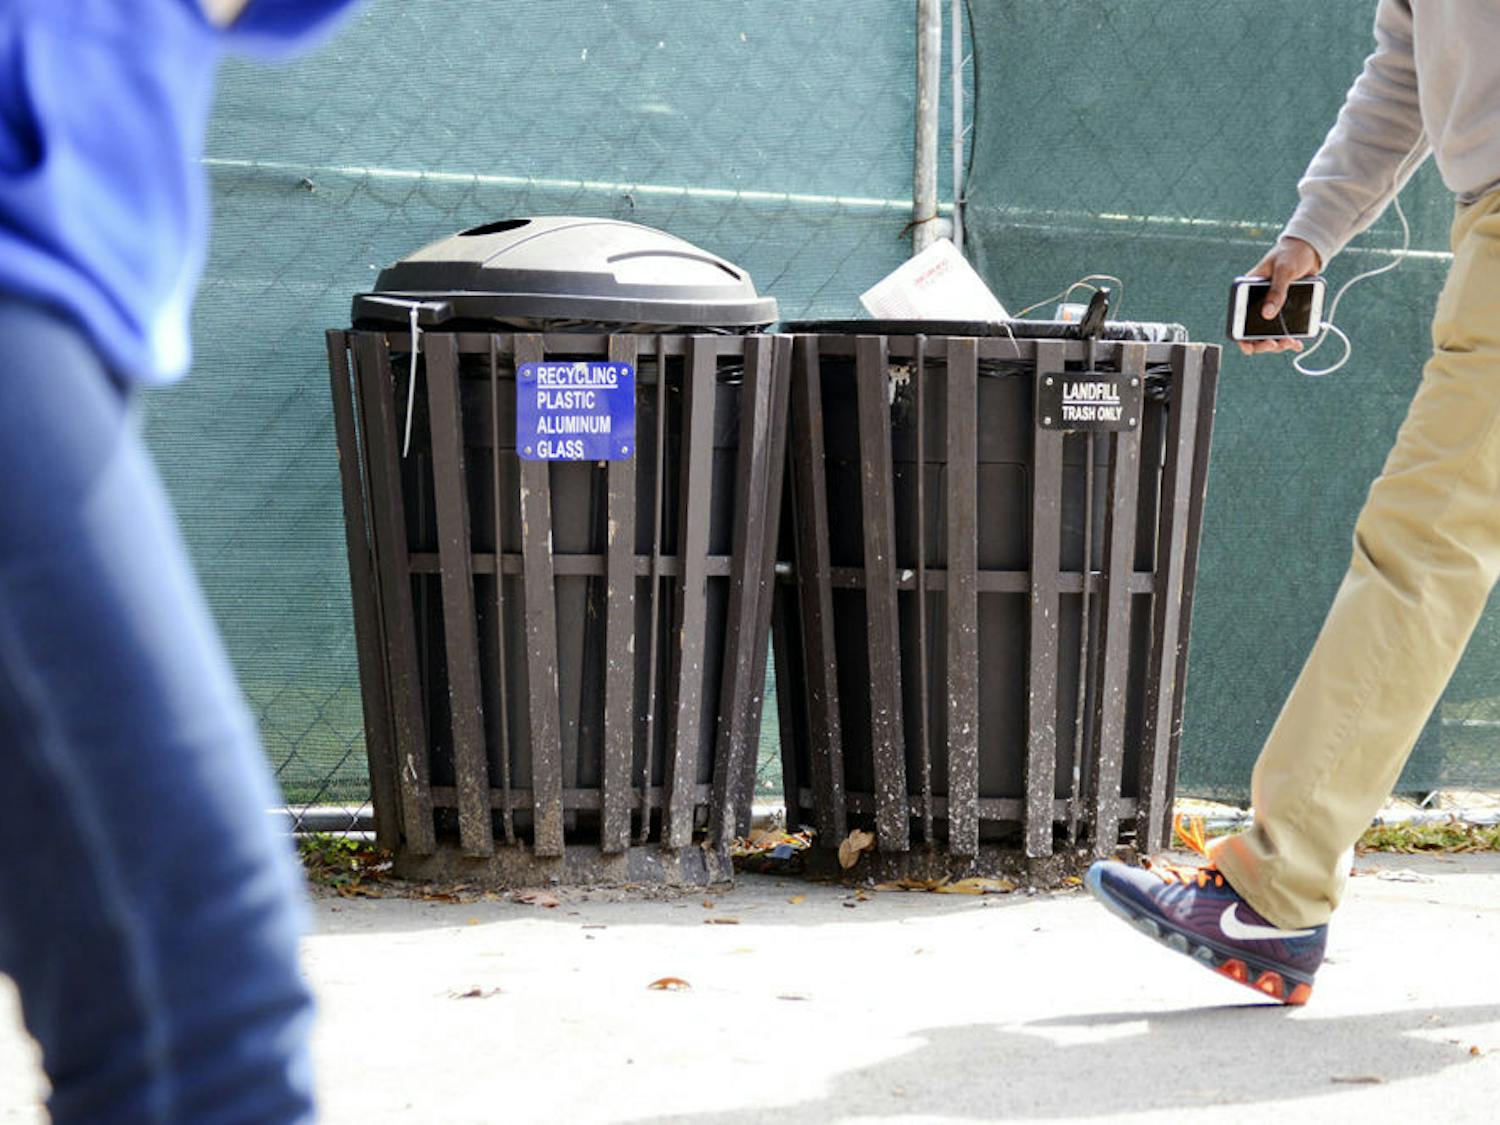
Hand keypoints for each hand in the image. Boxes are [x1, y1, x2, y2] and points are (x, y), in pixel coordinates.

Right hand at [1237, 237, 1321, 355]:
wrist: (1309, 250)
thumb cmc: (1290, 254)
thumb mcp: (1283, 270)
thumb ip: (1276, 291)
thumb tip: (1267, 314)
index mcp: (1247, 291)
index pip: (1238, 319)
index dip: (1240, 336)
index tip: (1248, 345)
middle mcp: (1257, 303)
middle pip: (1253, 332)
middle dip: (1263, 343)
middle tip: (1274, 344)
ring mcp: (1272, 308)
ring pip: (1270, 334)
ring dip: (1279, 343)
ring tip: (1291, 343)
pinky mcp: (1285, 311)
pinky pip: (1285, 330)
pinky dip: (1290, 339)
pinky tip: (1296, 343)